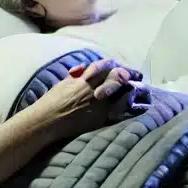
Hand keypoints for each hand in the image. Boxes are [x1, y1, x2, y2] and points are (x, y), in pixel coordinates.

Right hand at [28, 58, 148, 138]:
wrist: (47, 120)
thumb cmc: (52, 101)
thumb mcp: (64, 82)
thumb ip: (76, 75)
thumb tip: (84, 69)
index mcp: (85, 80)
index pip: (107, 67)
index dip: (117, 66)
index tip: (125, 68)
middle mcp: (95, 91)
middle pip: (118, 78)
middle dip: (129, 75)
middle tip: (138, 75)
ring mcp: (99, 106)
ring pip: (123, 94)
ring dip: (132, 90)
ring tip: (141, 89)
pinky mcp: (100, 120)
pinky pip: (120, 112)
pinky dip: (130, 108)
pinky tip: (138, 105)